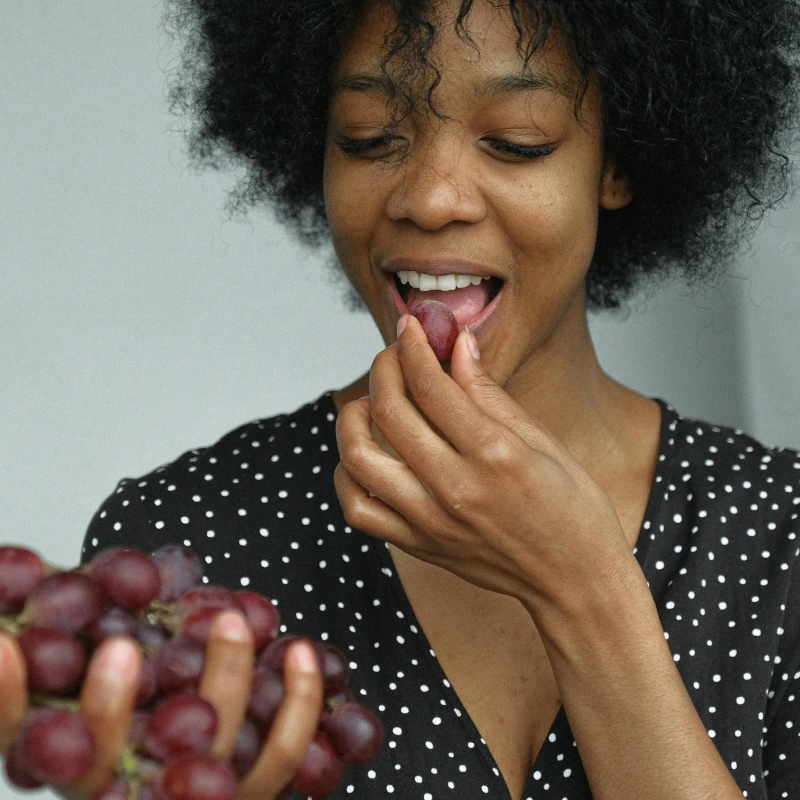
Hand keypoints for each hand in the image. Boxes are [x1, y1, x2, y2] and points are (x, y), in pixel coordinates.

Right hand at [0, 611, 323, 799]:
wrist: (209, 788)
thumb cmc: (159, 718)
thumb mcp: (123, 677)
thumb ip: (94, 642)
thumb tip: (62, 581)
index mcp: (88, 765)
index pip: (34, 742)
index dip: (9, 700)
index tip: (2, 646)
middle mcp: (133, 794)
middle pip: (110, 765)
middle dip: (109, 709)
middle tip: (118, 647)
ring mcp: (198, 799)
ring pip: (204, 754)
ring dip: (221, 680)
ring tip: (228, 618)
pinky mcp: (257, 794)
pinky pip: (283, 755)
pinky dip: (299, 701)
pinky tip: (301, 648)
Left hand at [334, 314, 635, 616]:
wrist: (575, 583)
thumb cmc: (573, 509)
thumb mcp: (544, 441)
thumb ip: (490, 393)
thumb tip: (458, 344)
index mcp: (494, 454)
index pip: (430, 384)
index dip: (413, 345)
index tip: (410, 326)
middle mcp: (455, 488)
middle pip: (389, 411)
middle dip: (384, 368)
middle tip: (394, 356)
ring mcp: (430, 521)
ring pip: (357, 458)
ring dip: (352, 417)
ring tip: (371, 402)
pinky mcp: (418, 545)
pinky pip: (357, 508)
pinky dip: (347, 474)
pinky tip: (365, 454)